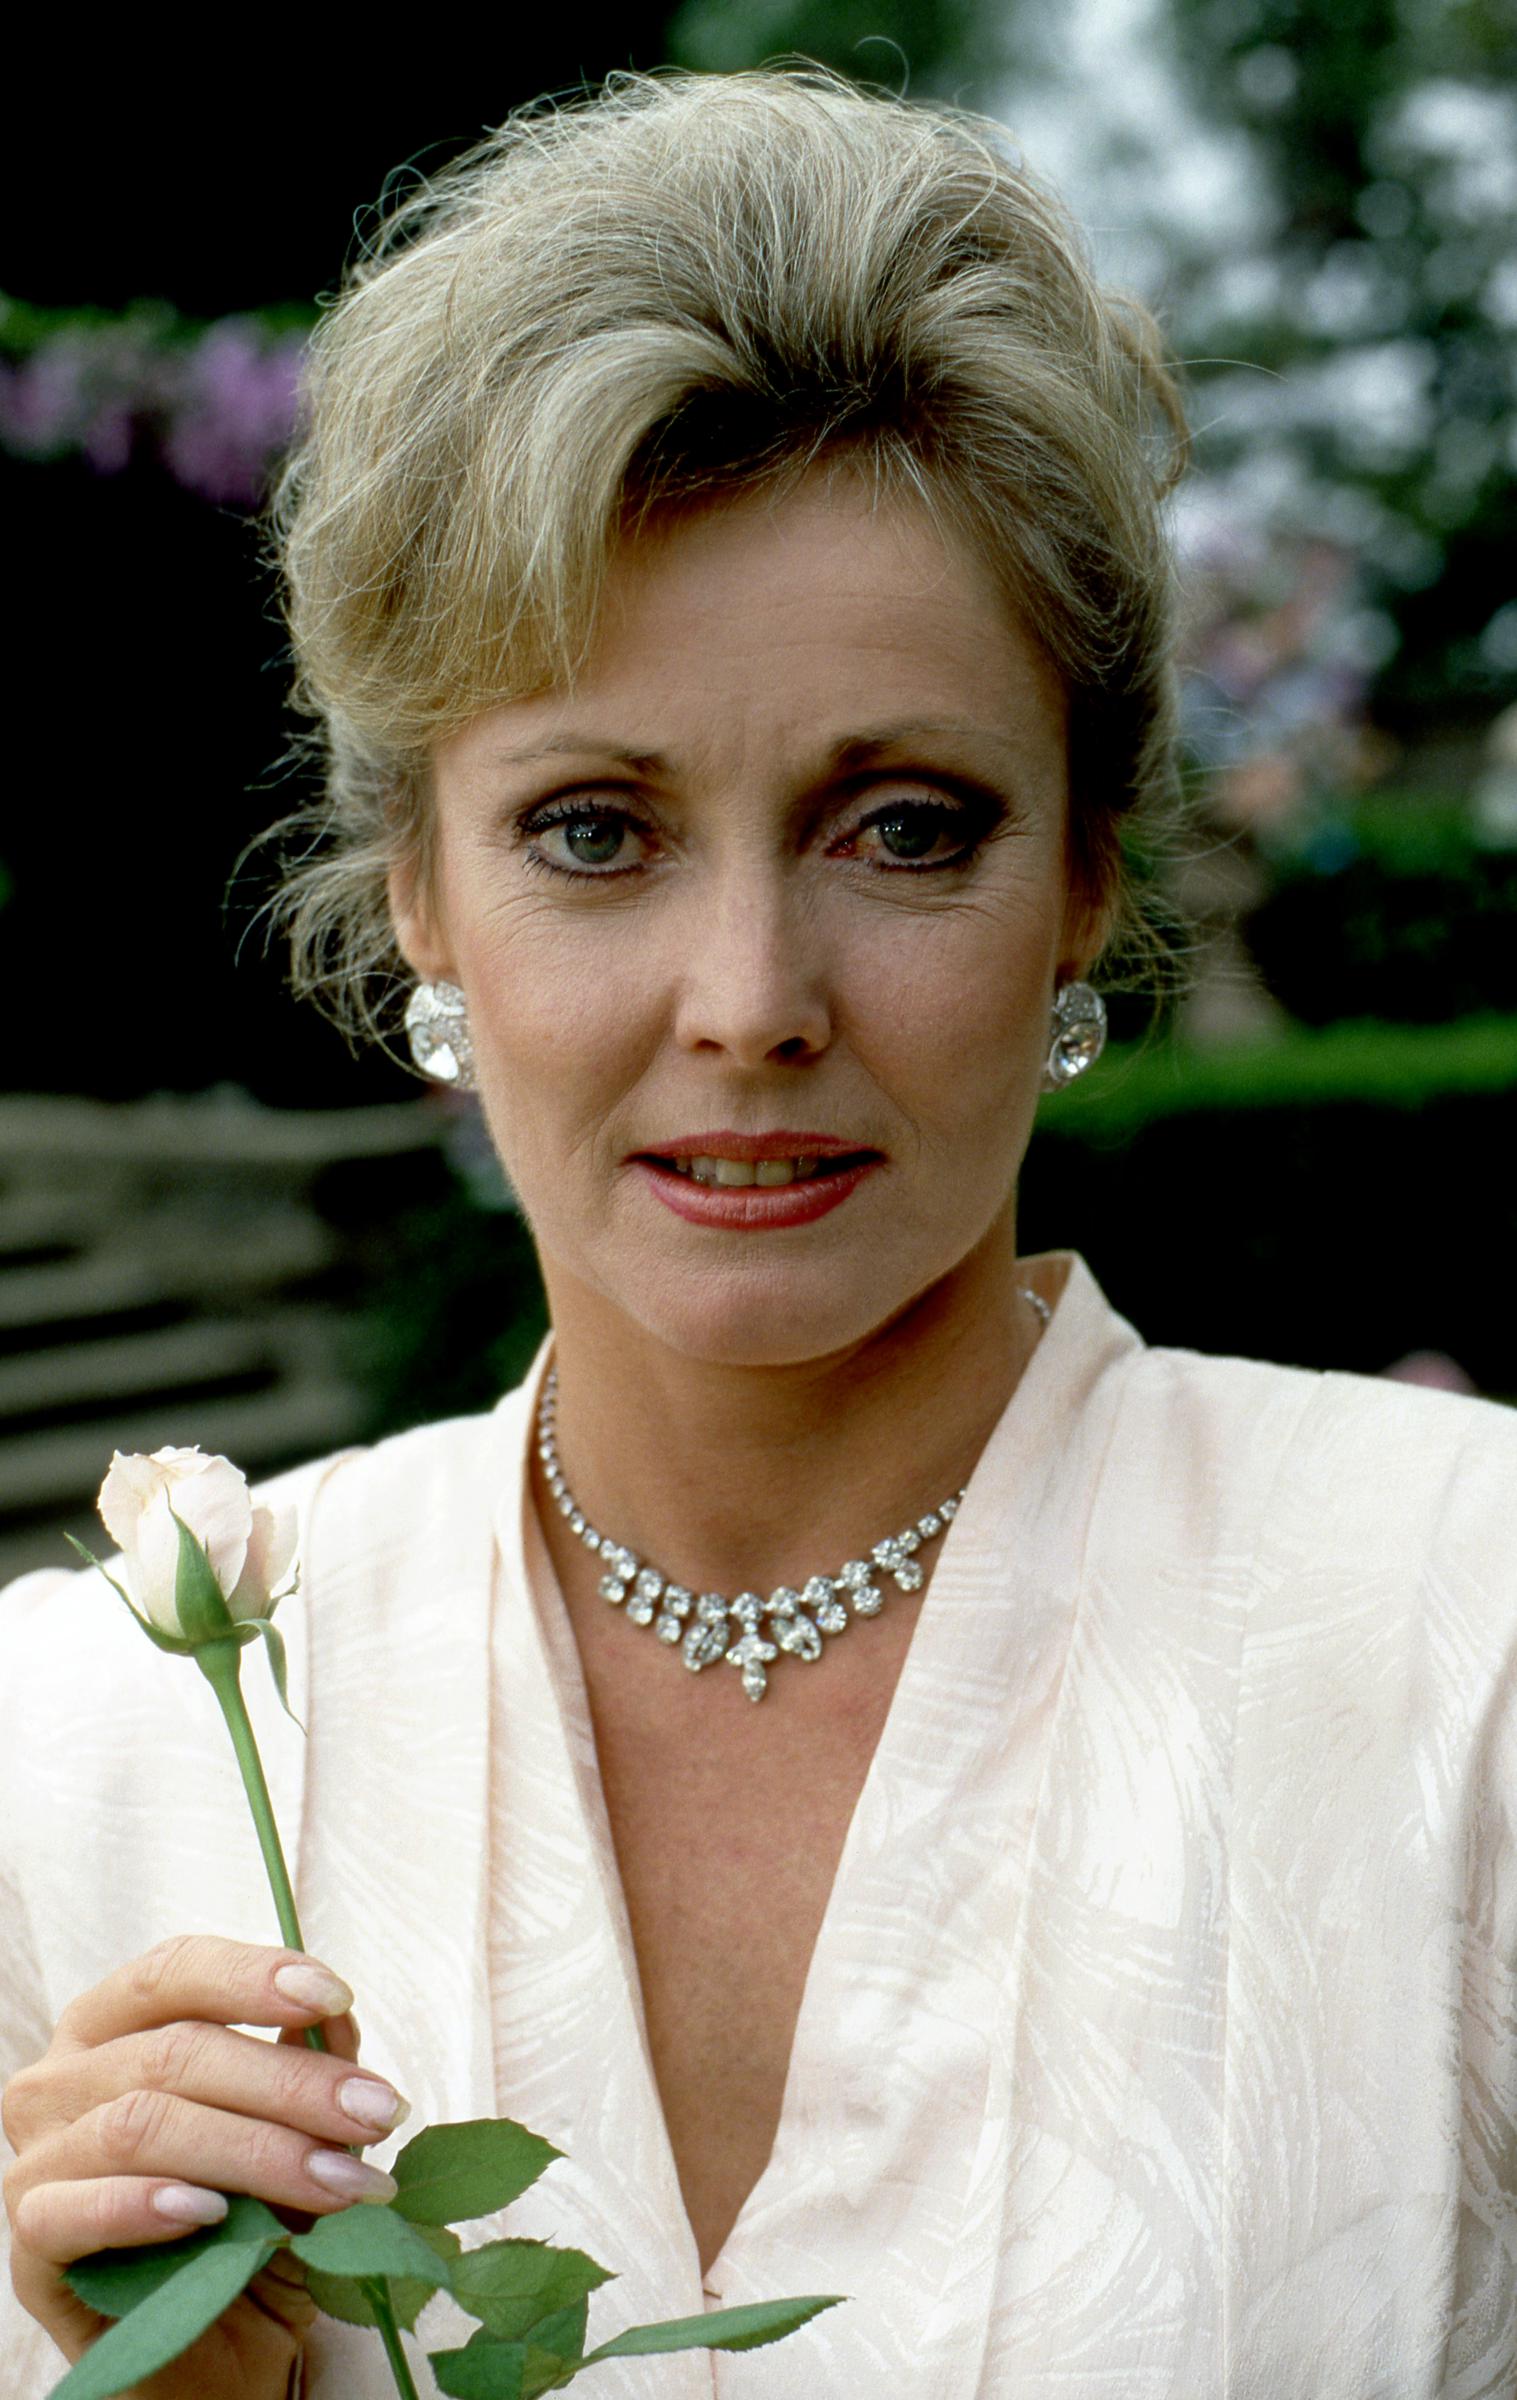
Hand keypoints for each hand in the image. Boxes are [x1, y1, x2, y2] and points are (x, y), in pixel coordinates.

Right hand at [2, 1935, 408, 2399]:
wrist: (212, 2349)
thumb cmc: (248, 2221)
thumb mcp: (297, 2134)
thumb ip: (307, 2069)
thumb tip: (334, 2015)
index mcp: (116, 2028)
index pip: (174, 1972)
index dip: (252, 1976)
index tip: (333, 1996)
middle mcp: (62, 2081)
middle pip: (174, 2053)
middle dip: (288, 2082)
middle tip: (374, 2113)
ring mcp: (36, 2163)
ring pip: (140, 2124)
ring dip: (254, 2149)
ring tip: (340, 2182)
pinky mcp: (31, 2251)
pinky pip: (72, 2211)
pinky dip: (145, 2204)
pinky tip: (210, 2212)